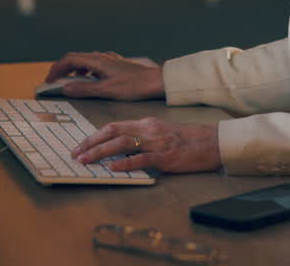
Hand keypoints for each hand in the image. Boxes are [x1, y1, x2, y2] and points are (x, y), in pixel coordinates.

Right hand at [44, 51, 164, 100]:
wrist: (156, 81)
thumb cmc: (134, 85)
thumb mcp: (106, 90)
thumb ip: (85, 89)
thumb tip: (65, 88)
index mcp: (97, 61)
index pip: (69, 59)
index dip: (56, 69)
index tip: (49, 81)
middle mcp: (102, 57)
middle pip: (75, 58)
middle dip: (62, 69)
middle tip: (55, 81)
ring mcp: (109, 60)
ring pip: (85, 61)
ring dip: (74, 70)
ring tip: (70, 82)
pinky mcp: (116, 65)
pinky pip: (95, 64)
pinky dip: (86, 71)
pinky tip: (91, 80)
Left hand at [73, 117, 220, 173]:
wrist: (213, 142)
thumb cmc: (190, 139)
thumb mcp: (163, 132)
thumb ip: (143, 137)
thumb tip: (121, 148)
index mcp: (147, 123)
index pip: (114, 126)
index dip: (94, 136)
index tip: (81, 145)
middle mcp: (148, 129)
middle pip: (112, 131)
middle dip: (90, 142)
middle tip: (76, 153)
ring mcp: (156, 142)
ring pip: (122, 143)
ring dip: (100, 152)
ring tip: (86, 160)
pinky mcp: (165, 156)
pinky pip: (141, 158)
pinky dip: (125, 162)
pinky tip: (113, 167)